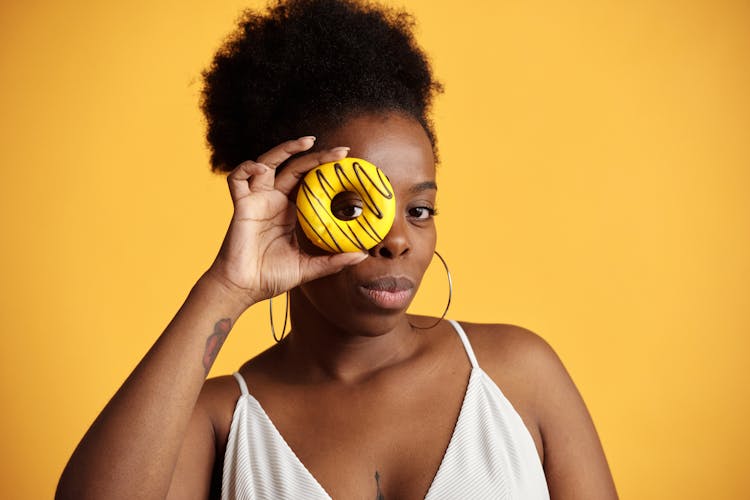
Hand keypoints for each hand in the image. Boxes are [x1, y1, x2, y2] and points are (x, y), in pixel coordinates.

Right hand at [205, 137, 366, 308]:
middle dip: (316, 155)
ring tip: (306, 142)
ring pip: (267, 163)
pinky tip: (262, 169)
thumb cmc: (271, 277)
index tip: (348, 165)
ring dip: (285, 149)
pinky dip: (247, 168)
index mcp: (290, 211)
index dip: (326, 170)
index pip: (310, 182)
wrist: (244, 288)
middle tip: (341, 152)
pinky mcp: (241, 206)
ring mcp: (257, 201)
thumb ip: (334, 261)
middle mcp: (274, 201)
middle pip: (295, 167)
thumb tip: (363, 255)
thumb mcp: (309, 267)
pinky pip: (237, 179)